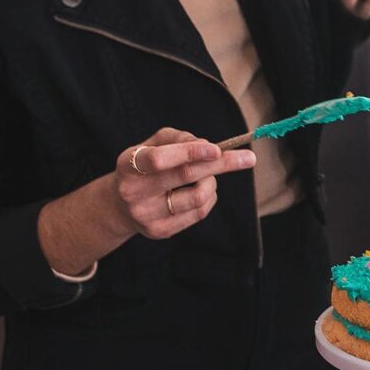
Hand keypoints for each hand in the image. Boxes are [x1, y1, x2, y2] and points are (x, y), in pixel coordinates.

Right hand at [113, 127, 255, 238]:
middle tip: (249, 158)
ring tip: (207, 176)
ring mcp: (146, 215)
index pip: (160, 159)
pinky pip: (199, 213)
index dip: (190, 153)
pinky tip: (201, 190)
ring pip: (197, 197)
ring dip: (212, 182)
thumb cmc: (145, 165)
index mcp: (129, 165)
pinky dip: (209, 197)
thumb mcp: (152, 144)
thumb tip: (208, 146)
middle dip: (221, 164)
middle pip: (186, 176)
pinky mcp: (159, 231)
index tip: (217, 149)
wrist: (120, 204)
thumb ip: (179, 138)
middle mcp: (133, 192)